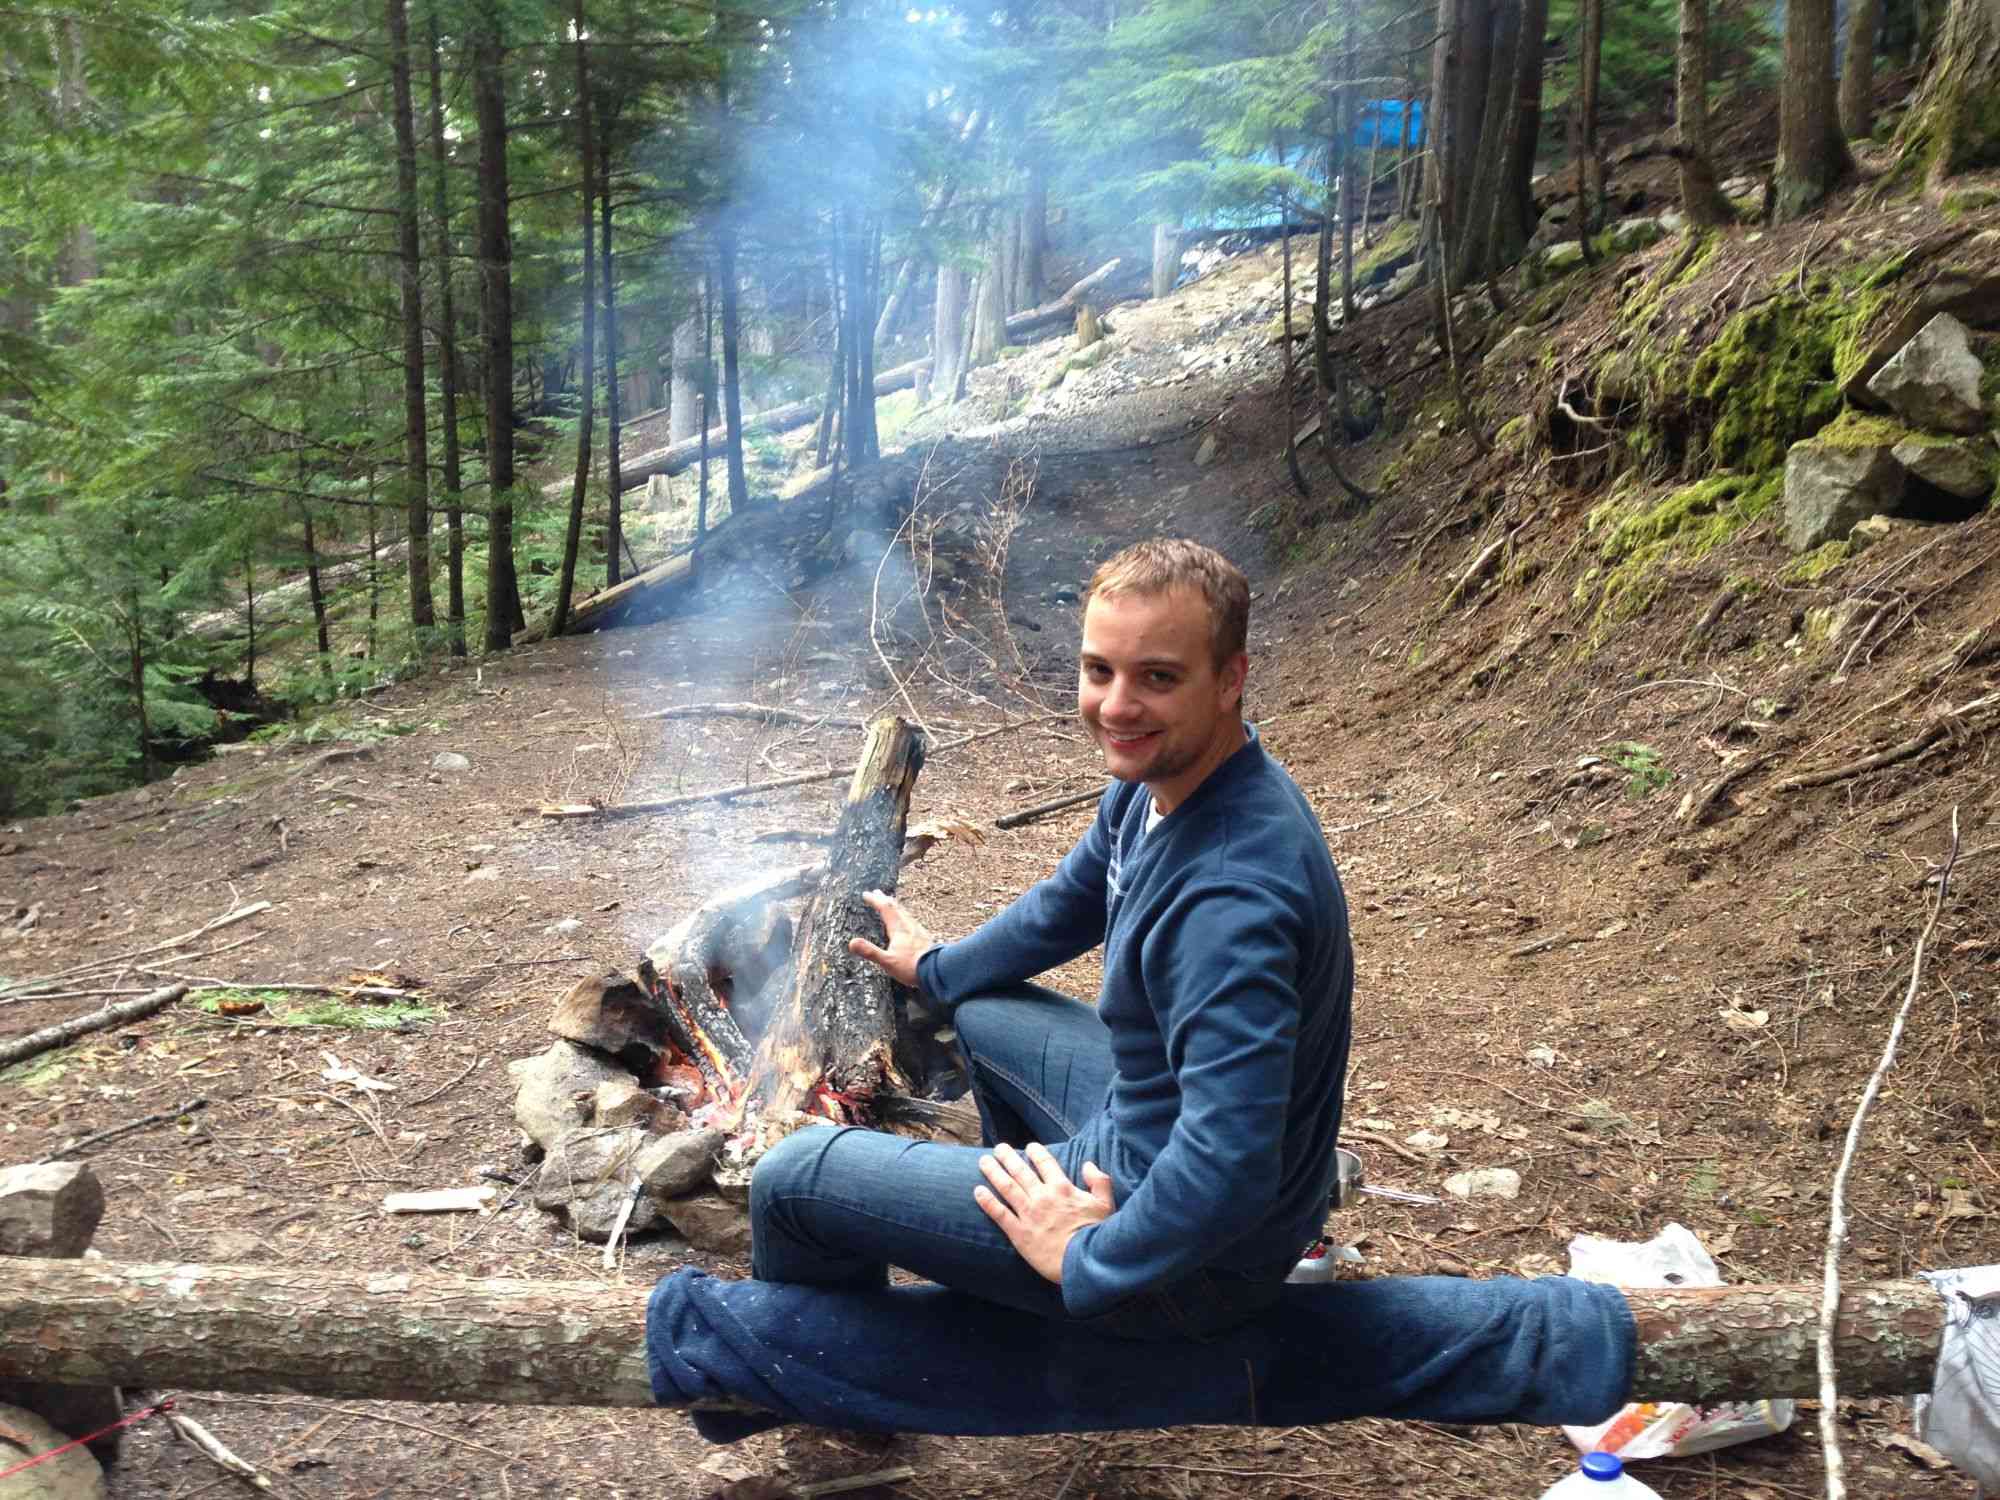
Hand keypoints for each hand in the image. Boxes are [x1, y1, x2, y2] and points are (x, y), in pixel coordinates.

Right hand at [846, 889, 936, 988]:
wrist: (938, 971)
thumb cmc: (912, 967)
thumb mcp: (887, 961)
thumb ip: (870, 952)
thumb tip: (852, 943)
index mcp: (898, 929)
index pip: (885, 909)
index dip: (875, 900)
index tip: (866, 894)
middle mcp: (909, 926)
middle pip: (896, 908)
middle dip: (885, 899)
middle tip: (877, 892)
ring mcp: (919, 931)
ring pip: (905, 913)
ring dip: (896, 906)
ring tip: (892, 904)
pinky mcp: (925, 938)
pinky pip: (913, 921)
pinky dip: (905, 916)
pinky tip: (909, 923)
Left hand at [973, 1142, 1115, 1283]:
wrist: (1084, 1263)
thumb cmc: (1097, 1235)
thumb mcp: (1105, 1205)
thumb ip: (1099, 1181)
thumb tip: (1089, 1164)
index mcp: (1062, 1188)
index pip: (1046, 1163)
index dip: (1036, 1153)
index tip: (1029, 1147)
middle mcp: (1042, 1197)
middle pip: (1020, 1171)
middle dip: (1008, 1157)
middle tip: (998, 1148)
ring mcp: (1028, 1214)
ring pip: (1006, 1187)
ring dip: (993, 1172)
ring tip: (983, 1161)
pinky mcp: (1019, 1233)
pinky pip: (999, 1214)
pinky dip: (987, 1201)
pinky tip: (978, 1191)